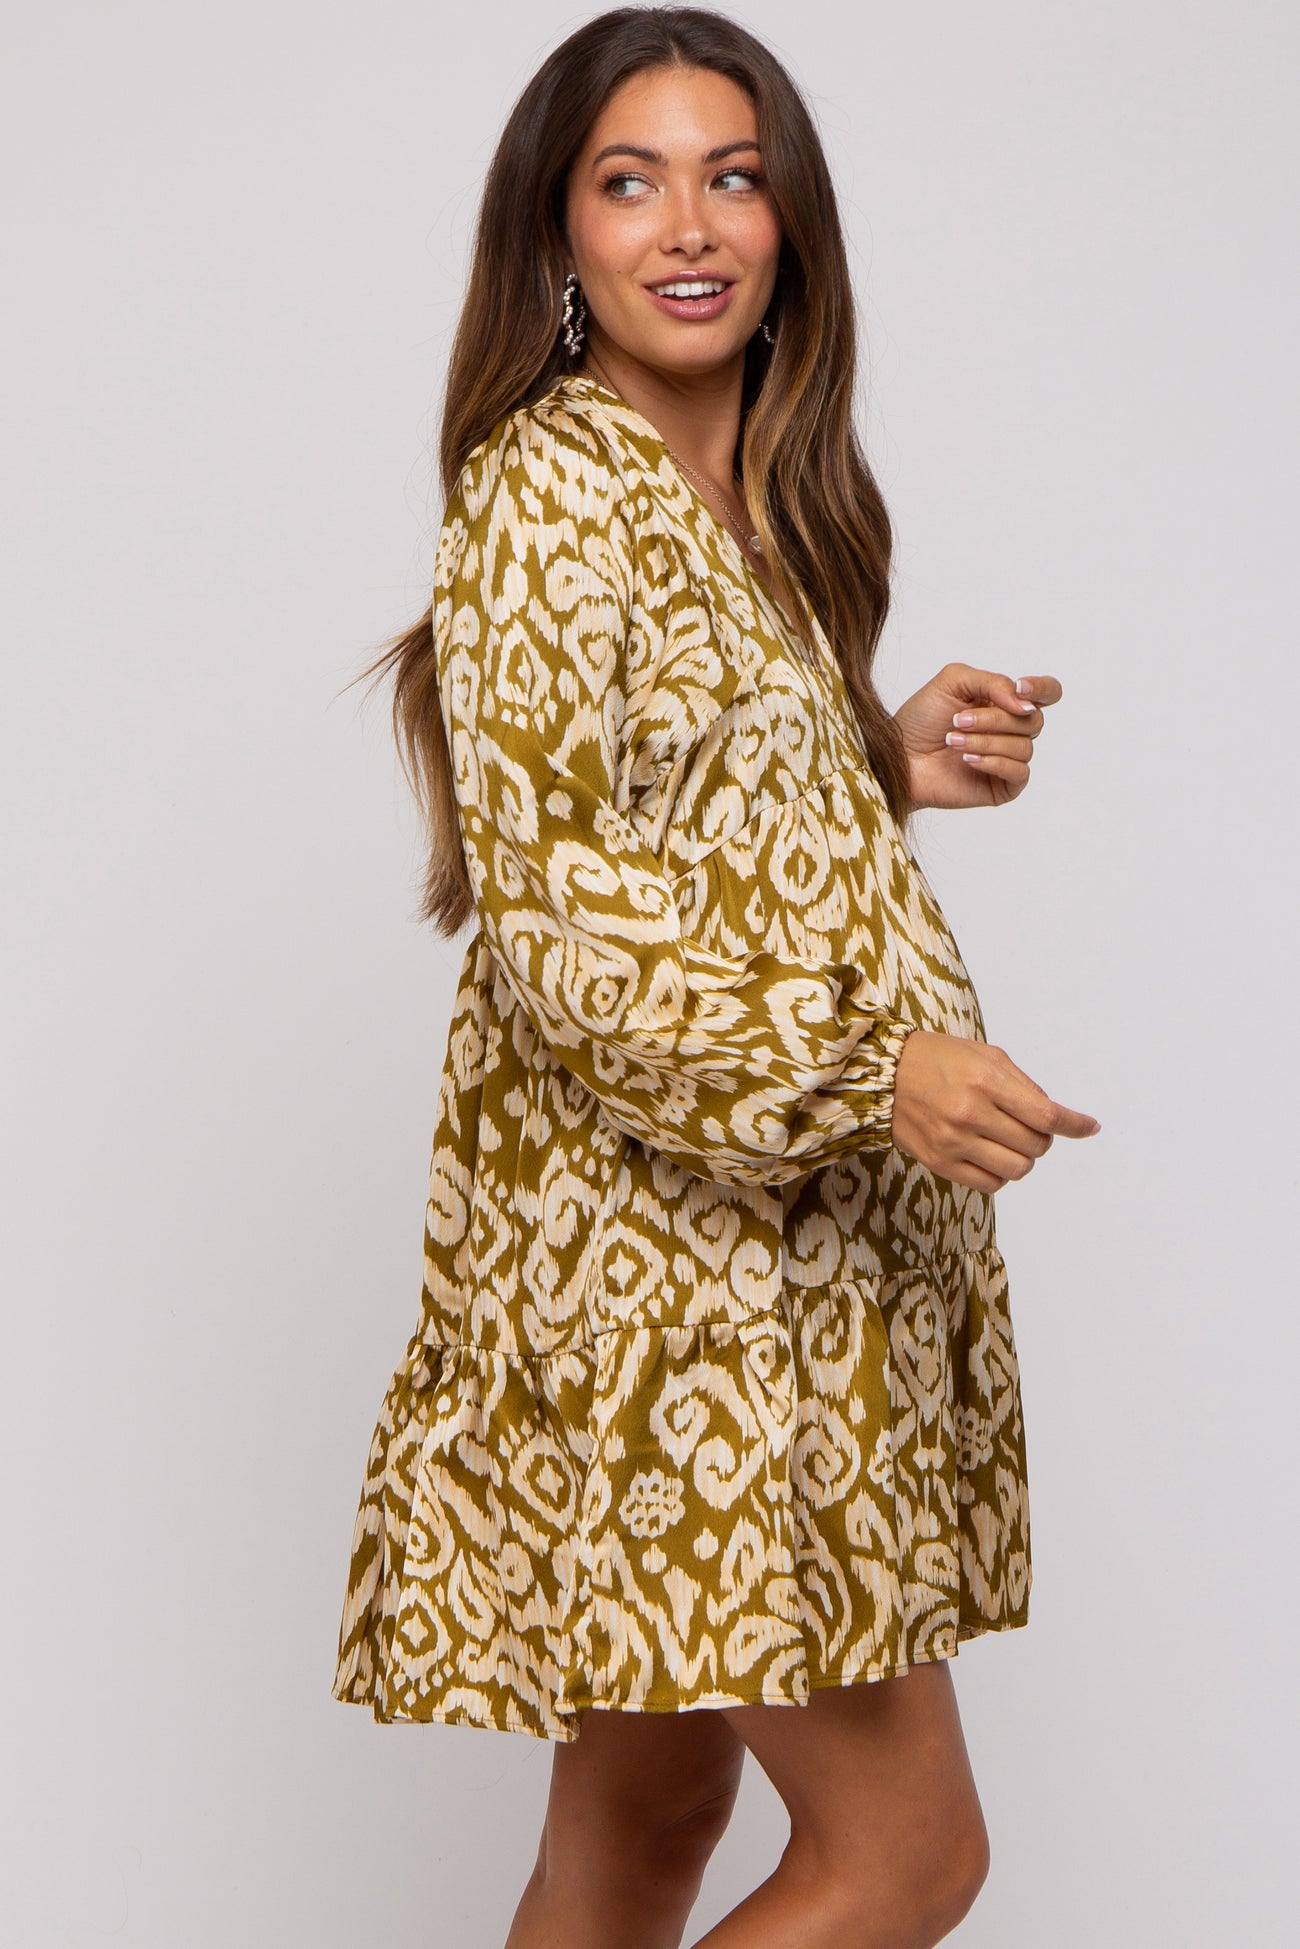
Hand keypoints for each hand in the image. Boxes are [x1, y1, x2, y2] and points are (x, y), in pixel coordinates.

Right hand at [891, 1030, 1100, 1191]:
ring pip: (1017, 1169)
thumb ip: (1023, 1085)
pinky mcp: (940, 1163)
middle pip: (1036, 1146)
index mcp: (985, 1081)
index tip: (1090, 1127)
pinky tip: (991, 1155)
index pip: (1046, 1115)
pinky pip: (990, 1184)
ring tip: (1009, 1142)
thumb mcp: (985, 1055)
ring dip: (1023, 1158)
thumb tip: (1055, 1115)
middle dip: (1042, 1138)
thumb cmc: (938, 1059)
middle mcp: (970, 1113)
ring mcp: (953, 1141)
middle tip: (1029, 1126)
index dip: (1076, 1125)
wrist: (884, 1075)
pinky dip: (1000, 1174)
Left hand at [893, 663, 1062, 810]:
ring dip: (986, 741)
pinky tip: (968, 760)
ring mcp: (1008, 759)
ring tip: (953, 741)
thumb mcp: (953, 682)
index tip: (1021, 688)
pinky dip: (994, 762)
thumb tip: (1025, 704)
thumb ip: (992, 682)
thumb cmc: (920, 721)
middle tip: (957, 721)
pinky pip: (1019, 772)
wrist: (898, 757)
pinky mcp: (1003, 787)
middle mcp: (1011, 731)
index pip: (1047, 694)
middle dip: (994, 719)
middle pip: (1033, 720)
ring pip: (1024, 746)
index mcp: (1005, 703)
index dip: (1043, 688)